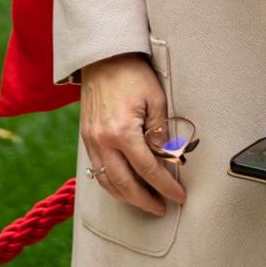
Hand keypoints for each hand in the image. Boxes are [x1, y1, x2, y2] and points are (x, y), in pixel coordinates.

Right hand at [80, 52, 186, 216]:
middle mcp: (103, 142)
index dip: (165, 186)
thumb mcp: (156, 98)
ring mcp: (91, 142)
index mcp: (123, 132)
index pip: (148, 169)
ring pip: (107, 182)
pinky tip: (125, 187)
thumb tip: (167, 158)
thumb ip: (160, 131)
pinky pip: (97, 171)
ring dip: (127, 197)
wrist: (103, 58)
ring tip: (145, 202)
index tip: (179, 196)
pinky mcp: (86, 139)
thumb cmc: (133, 74)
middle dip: (145, 200)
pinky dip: (111, 184)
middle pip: (125, 184)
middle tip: (161, 208)